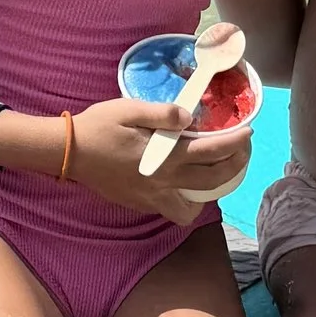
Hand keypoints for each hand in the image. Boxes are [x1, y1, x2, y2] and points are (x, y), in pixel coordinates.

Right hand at [63, 96, 253, 217]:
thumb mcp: (128, 109)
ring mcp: (151, 198)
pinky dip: (186, 197)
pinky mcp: (141, 204)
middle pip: (213, 182)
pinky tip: (182, 178)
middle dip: (235, 166)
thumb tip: (190, 117)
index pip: (212, 153)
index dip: (235, 143)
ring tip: (212, 169)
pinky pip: (173, 208)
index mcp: (163, 157)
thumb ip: (162, 114)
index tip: (248, 132)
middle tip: (240, 150)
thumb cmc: (97, 126)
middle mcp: (162, 182)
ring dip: (210, 190)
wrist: (67, 153)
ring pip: (193, 207)